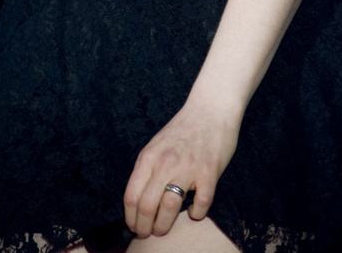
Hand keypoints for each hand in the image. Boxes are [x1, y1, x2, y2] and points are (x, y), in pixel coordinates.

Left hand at [123, 100, 240, 238]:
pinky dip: (196, 214)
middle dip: (144, 228)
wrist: (211, 109)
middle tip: (148, 233)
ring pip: (169, 208)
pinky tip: (194, 212)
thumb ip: (148, 169)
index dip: (130, 218)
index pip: (131, 196)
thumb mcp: (157, 145)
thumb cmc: (183, 129)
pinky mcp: (209, 173)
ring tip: (163, 229)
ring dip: (164, 226)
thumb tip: (138, 201)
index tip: (134, 227)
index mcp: (149, 157)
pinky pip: (200, 205)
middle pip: (147, 207)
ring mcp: (187, 168)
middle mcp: (165, 163)